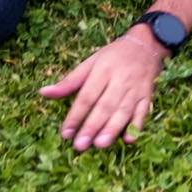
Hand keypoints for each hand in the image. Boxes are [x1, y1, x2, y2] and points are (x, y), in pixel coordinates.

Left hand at [41, 29, 166, 151]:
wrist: (145, 47)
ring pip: (123, 111)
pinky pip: (142, 112)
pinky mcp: (147, 96)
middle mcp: (120, 80)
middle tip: (80, 145)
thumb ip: (69, 81)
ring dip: (112, 129)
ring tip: (100, 145)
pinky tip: (129, 139)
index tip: (66, 133)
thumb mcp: (89, 63)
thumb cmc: (112, 57)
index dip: (76, 115)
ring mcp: (135, 89)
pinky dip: (136, 126)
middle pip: (105, 105)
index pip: (87, 96)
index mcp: (103, 70)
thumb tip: (44, 93)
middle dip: (92, 126)